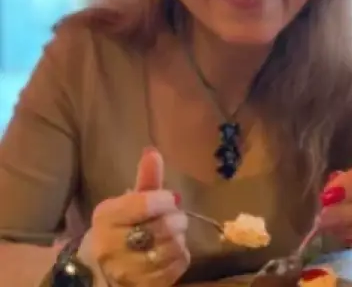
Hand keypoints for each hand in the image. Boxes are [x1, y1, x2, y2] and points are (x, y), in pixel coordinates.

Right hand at [90, 147, 189, 285]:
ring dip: (179, 238)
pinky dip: (181, 256)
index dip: (164, 199)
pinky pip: (175, 268)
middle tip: (176, 217)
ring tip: (174, 234)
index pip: (144, 204)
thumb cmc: (118, 229)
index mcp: (106, 217)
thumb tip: (153, 151)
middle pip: (161, 228)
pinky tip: (173, 251)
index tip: (171, 198)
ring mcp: (125, 273)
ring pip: (170, 249)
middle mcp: (110, 247)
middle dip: (176, 219)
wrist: (98, 271)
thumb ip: (145, 178)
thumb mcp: (127, 202)